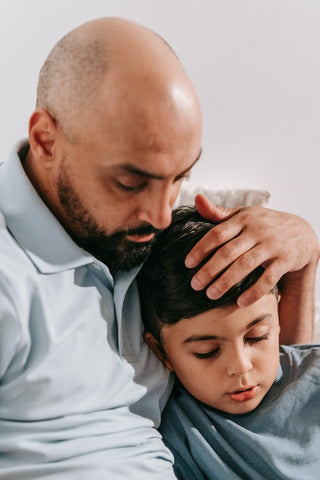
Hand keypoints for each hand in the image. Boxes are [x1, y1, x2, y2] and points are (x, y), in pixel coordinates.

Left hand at [185, 194, 319, 306]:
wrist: (302, 232)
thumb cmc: (264, 224)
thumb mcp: (244, 213)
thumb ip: (219, 212)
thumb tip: (197, 198)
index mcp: (243, 219)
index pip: (217, 233)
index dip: (201, 249)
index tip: (187, 264)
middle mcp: (257, 231)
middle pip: (228, 252)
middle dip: (209, 270)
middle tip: (194, 285)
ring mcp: (272, 245)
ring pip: (245, 265)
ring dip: (226, 282)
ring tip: (210, 294)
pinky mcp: (285, 260)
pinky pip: (268, 279)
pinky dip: (254, 292)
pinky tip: (240, 302)